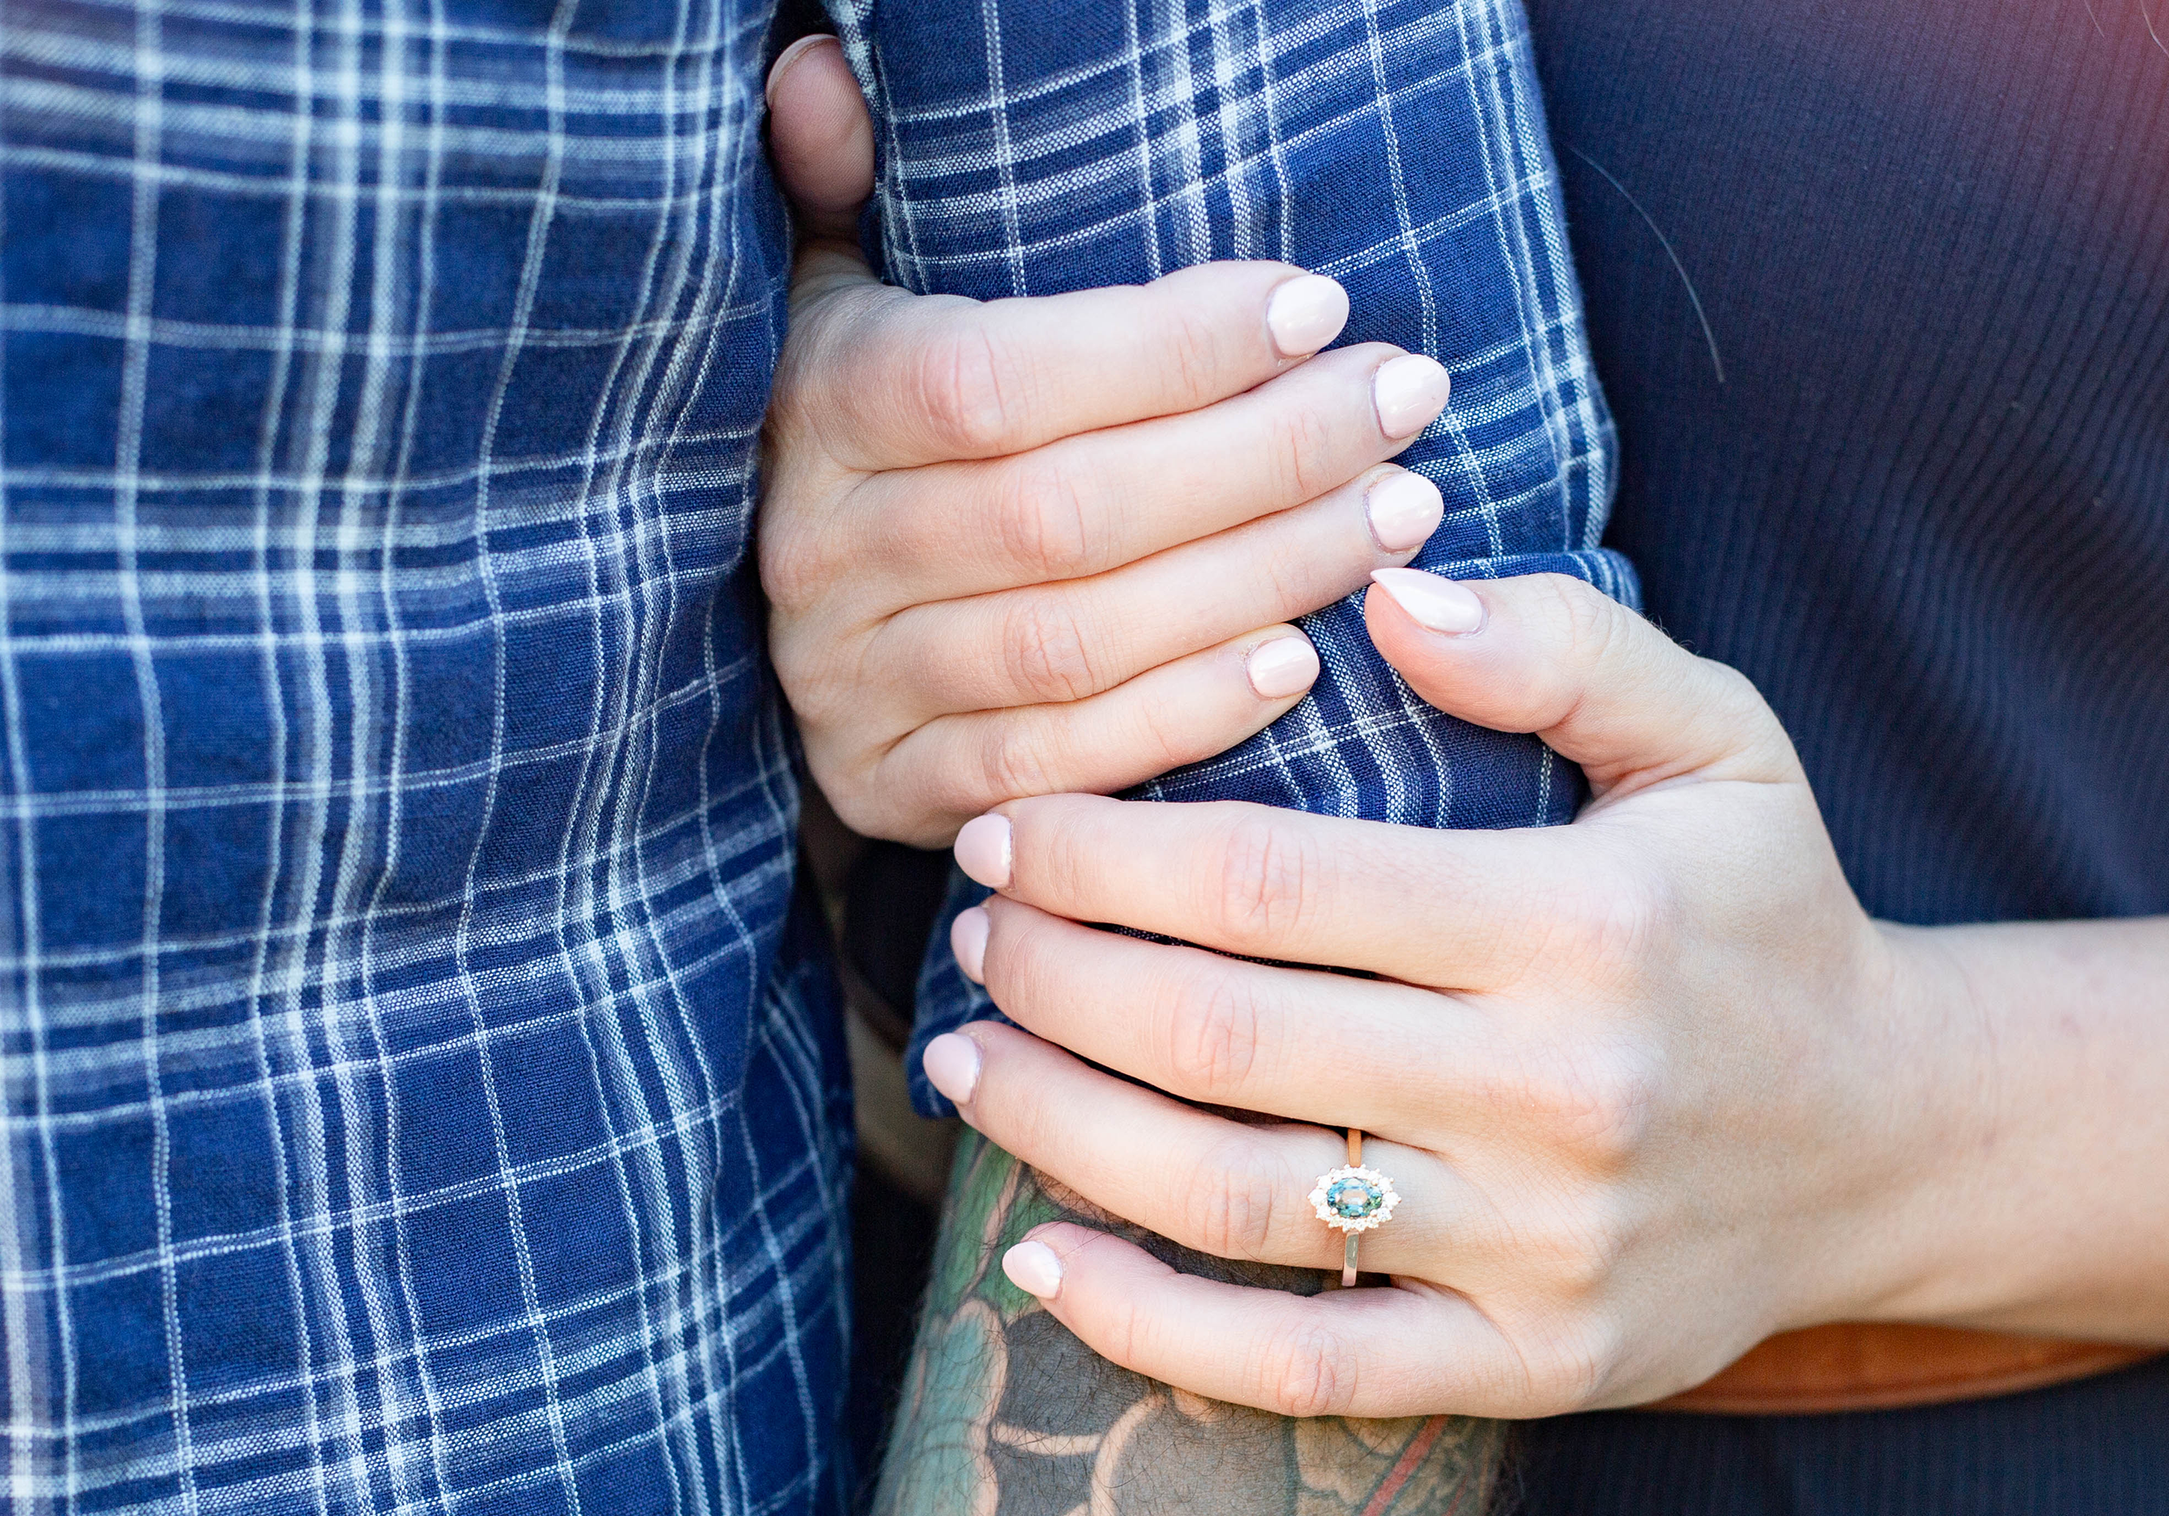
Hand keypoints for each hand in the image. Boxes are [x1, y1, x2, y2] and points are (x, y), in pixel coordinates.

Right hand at [759, 38, 1454, 845]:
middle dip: (1259, 457)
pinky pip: (1061, 765)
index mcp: (818, 407)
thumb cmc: (860, 433)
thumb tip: (816, 66)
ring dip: (1259, 578)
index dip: (1168, 347)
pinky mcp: (899, 790)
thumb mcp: (829, 296)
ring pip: (1080, 642)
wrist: (762, 631)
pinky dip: (1188, 717)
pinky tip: (1307, 658)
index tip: (1319, 307)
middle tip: (1405, 402)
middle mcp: (823, 551)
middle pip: (1065, 513)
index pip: (998, 378)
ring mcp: (855, 685)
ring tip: (1397, 513)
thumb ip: (836, 184)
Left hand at [916, 568, 1970, 1416]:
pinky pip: (1304, 1367)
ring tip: (964, 1063)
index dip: (1098, 851)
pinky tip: (1037, 1261)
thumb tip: (1386, 589)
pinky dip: (1149, 1328)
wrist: (1892, 1140)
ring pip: (1233, 1197)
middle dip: (1050, 976)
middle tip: (970, 932)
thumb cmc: (1766, 919)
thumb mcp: (1718, 739)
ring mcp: (1539, 1246)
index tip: (1007, 829)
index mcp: (1579, 922)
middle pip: (1220, 1033)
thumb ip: (1562, 645)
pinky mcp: (1530, 1364)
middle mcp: (1555, 1092)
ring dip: (1058, 1128)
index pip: (1267, 881)